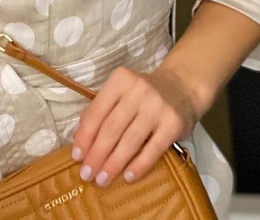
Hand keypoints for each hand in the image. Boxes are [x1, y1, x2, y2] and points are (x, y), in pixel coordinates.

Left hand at [70, 64, 200, 187]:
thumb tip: (79, 138)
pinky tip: (128, 177)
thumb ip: (101, 110)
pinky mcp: (173, 123)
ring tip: (102, 180)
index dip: (85, 136)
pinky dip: (139, 165)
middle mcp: (139, 90)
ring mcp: (157, 106)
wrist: (182, 87)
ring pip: (130, 141)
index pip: (97, 111)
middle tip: (87, 174)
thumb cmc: (143, 95)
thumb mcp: (121, 92)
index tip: (77, 157)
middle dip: (96, 154)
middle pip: (111, 128)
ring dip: (113, 164)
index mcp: (121, 80)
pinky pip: (153, 149)